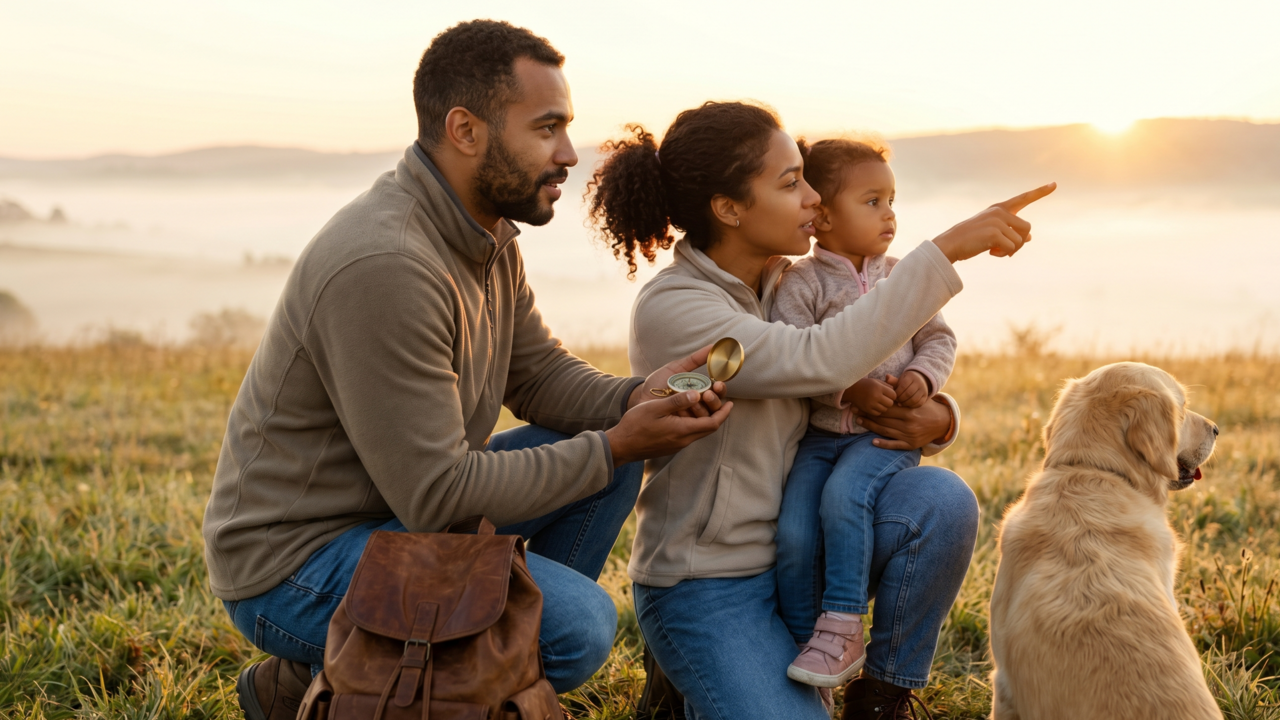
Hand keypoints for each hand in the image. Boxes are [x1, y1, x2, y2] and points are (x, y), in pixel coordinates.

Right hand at [607, 390, 732, 465]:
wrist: (621, 446)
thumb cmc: (635, 425)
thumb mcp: (656, 408)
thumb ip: (677, 401)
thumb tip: (698, 395)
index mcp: (682, 431)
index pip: (712, 424)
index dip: (724, 413)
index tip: (731, 403)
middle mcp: (683, 441)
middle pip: (708, 428)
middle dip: (717, 414)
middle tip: (720, 399)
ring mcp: (677, 445)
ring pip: (699, 431)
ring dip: (704, 417)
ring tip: (704, 402)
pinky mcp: (671, 445)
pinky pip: (689, 433)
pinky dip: (694, 422)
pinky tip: (687, 412)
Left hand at [630, 343, 727, 418]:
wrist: (640, 396)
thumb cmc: (659, 382)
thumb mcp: (677, 368)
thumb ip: (695, 359)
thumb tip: (712, 346)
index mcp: (700, 390)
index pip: (718, 392)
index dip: (721, 389)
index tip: (718, 383)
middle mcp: (698, 405)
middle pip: (716, 406)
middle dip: (715, 400)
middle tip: (707, 393)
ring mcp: (690, 417)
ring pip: (706, 418)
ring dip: (703, 408)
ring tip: (695, 400)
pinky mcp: (681, 427)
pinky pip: (692, 426)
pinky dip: (690, 418)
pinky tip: (684, 410)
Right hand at [846, 377, 895, 416]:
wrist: (852, 389)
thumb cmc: (867, 385)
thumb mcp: (878, 382)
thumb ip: (888, 386)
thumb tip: (898, 396)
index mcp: (879, 387)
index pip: (894, 395)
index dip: (893, 395)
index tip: (889, 394)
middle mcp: (875, 396)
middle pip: (890, 403)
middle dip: (889, 402)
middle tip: (884, 399)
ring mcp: (871, 404)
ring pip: (885, 409)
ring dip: (884, 407)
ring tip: (879, 402)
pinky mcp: (867, 410)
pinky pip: (878, 413)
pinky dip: (878, 411)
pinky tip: (875, 406)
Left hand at [855, 396, 952, 450]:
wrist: (943, 423)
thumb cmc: (927, 407)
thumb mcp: (916, 396)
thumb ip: (900, 387)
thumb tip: (886, 376)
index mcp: (909, 412)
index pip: (886, 408)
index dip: (872, 406)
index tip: (860, 403)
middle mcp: (908, 424)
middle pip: (883, 419)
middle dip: (867, 415)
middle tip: (854, 411)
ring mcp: (909, 436)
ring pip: (886, 431)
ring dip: (870, 427)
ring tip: (859, 421)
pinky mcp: (910, 445)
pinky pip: (895, 445)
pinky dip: (884, 444)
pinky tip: (873, 442)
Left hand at [894, 370, 929, 407]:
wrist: (919, 380)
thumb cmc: (906, 381)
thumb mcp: (900, 379)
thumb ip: (893, 380)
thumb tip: (887, 377)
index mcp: (911, 377)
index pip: (903, 386)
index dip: (897, 392)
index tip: (893, 396)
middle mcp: (919, 382)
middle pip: (908, 393)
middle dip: (900, 399)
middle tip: (896, 401)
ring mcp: (924, 390)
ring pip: (914, 399)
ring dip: (905, 403)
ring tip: (900, 404)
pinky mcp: (926, 396)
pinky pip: (919, 403)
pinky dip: (911, 406)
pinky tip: (906, 405)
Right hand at [931, 183, 1055, 262]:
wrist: (950, 244)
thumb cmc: (970, 239)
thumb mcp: (992, 232)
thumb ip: (1010, 231)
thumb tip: (1030, 237)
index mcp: (999, 208)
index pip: (1023, 198)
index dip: (1040, 192)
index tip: (1054, 184)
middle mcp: (1000, 212)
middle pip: (1027, 228)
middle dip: (1020, 242)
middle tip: (1007, 250)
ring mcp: (997, 221)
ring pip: (1021, 240)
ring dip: (1011, 250)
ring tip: (996, 251)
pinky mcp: (994, 233)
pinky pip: (1011, 248)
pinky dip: (1003, 254)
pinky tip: (991, 253)